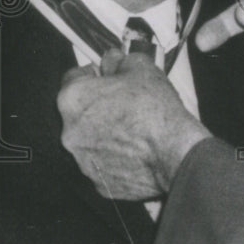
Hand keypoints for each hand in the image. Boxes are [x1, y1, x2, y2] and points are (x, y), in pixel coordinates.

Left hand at [57, 50, 212, 199]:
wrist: (173, 153)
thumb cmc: (155, 108)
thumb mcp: (142, 67)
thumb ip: (120, 60)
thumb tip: (112, 59)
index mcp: (73, 98)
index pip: (74, 77)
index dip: (94, 74)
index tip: (110, 76)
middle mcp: (69, 132)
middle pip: (81, 112)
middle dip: (100, 106)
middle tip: (127, 103)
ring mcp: (82, 161)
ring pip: (91, 140)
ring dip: (107, 133)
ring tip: (137, 130)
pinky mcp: (100, 183)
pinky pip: (105, 164)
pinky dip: (117, 158)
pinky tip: (139, 151)